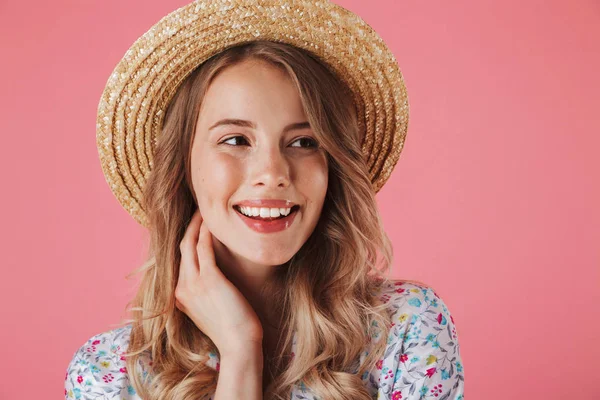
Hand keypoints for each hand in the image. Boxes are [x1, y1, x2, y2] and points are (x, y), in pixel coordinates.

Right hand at [175, 208, 263, 351]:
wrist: (238, 345)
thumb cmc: (231, 329)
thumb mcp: (209, 311)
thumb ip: (204, 295)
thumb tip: (212, 283)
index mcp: (179, 295)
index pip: (181, 260)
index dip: (187, 240)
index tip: (196, 226)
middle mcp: (181, 288)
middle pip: (181, 248)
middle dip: (189, 227)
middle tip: (199, 211)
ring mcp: (192, 284)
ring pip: (189, 244)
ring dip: (196, 225)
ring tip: (205, 210)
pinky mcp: (209, 280)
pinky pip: (204, 249)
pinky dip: (206, 233)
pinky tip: (212, 223)